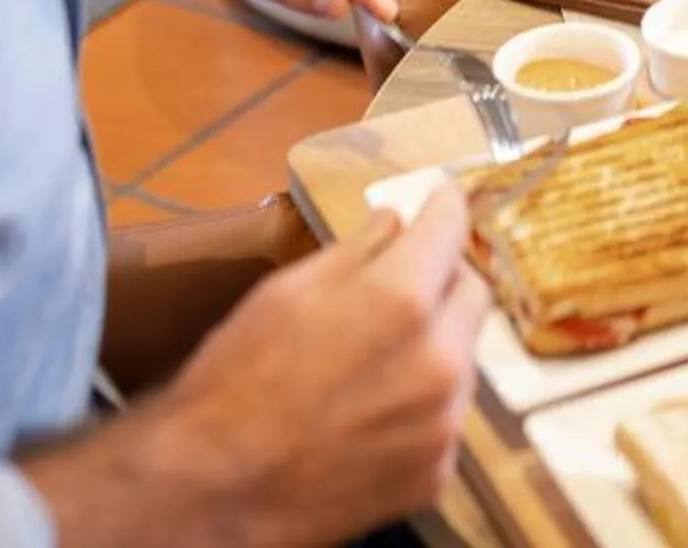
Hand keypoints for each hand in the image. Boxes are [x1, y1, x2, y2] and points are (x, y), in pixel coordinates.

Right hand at [34, 188, 488, 547]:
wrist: (214, 488)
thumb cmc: (235, 380)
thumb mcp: (286, 292)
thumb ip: (356, 251)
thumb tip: (397, 223)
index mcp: (400, 300)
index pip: (450, 229)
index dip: (445, 207)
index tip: (442, 200)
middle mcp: (438, 359)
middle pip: (473, 292)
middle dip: (444, 277)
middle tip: (406, 280)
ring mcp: (443, 422)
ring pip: (464, 358)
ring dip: (435, 344)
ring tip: (377, 359)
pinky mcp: (437, 471)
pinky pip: (446, 417)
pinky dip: (423, 405)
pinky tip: (374, 411)